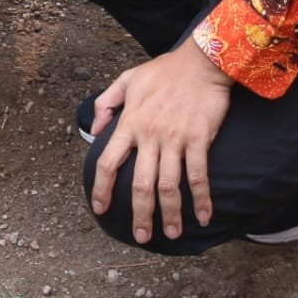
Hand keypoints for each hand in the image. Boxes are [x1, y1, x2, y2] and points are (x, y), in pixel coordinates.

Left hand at [88, 41, 234, 243]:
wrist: (201, 61)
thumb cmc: (165, 70)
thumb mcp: (128, 79)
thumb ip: (106, 103)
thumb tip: (94, 129)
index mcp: (130, 122)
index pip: (108, 162)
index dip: (102, 189)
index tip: (100, 209)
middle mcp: (150, 135)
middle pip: (140, 184)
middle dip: (140, 214)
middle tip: (140, 236)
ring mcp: (175, 139)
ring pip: (169, 186)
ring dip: (171, 214)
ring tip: (171, 234)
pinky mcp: (199, 139)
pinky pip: (199, 176)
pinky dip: (202, 199)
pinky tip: (204, 216)